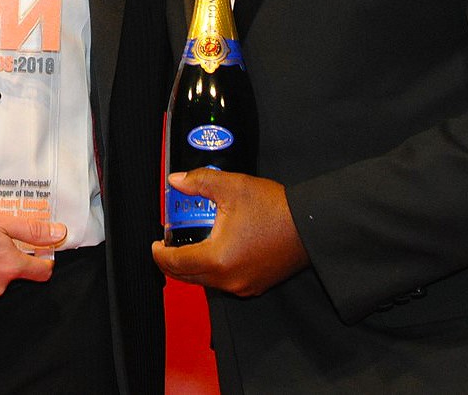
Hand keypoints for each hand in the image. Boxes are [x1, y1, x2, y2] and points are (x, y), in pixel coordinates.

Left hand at [151, 170, 309, 296]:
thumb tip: (176, 181)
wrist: (312, 225)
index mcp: (218, 259)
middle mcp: (229, 280)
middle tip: (169, 243)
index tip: (155, 245)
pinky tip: (217, 249)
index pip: (176, 263)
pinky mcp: (256, 285)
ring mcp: (244, 285)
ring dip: (194, 265)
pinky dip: (214, 269)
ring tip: (193, 241)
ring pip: (206, 281)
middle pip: (188, 276)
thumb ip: (199, 182)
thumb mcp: (232, 187)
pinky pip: (225, 282)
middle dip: (174, 261)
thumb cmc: (276, 209)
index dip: (160, 254)